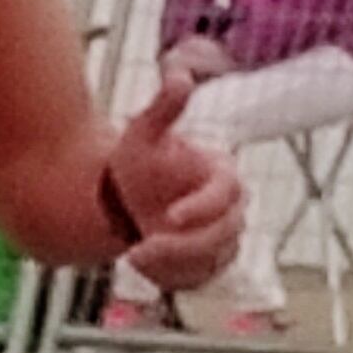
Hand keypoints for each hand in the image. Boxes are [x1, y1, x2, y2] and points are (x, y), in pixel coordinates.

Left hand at [104, 55, 245, 294]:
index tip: (168, 217)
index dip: (202, 207)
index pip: (227, 193)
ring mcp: (221, 240)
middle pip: (225, 234)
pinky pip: (199, 279)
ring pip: (213, 260)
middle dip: (184, 245)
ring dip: (176, 265)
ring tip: (135, 257)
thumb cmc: (137, 164)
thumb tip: (179, 73)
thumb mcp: (144, 134)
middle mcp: (230, 210)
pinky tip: (143, 269)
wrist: (123, 199)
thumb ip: (163, 107)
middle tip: (141, 249)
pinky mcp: (207, 265)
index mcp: (222, 175)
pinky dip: (172, 278)